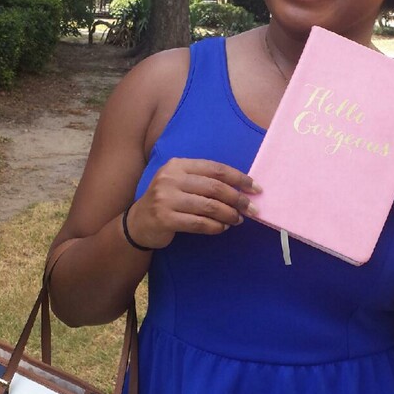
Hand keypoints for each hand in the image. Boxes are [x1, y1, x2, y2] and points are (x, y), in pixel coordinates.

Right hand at [124, 158, 260, 247]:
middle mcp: (170, 178)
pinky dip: (215, 227)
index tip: (255, 188)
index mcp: (178, 165)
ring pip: (208, 206)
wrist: (138, 223)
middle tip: (251, 209)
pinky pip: (199, 223)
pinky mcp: (165, 218)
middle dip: (237, 198)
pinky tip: (223, 228)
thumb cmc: (168, 201)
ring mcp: (166, 198)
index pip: (215, 169)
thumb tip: (241, 190)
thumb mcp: (181, 183)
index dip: (238, 178)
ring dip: (229, 214)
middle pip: (214, 187)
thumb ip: (205, 182)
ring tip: (238, 220)